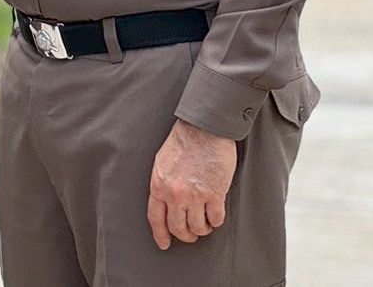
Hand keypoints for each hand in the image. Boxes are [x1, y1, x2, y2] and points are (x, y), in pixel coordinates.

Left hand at [146, 119, 236, 249]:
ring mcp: (194, 195)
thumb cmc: (184, 141)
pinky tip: (216, 213)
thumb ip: (163, 184)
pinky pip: (216, 219)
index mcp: (158, 184)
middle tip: (191, 234)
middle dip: (186, 235)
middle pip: (178, 228)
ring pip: (198, 228)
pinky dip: (216, 220)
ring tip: (205, 222)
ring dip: (202, 228)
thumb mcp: (162, 162)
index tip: (164, 243)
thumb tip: (167, 203)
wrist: (204, 129)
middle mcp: (174, 194)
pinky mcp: (214, 194)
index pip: (156, 218)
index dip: (160, 234)